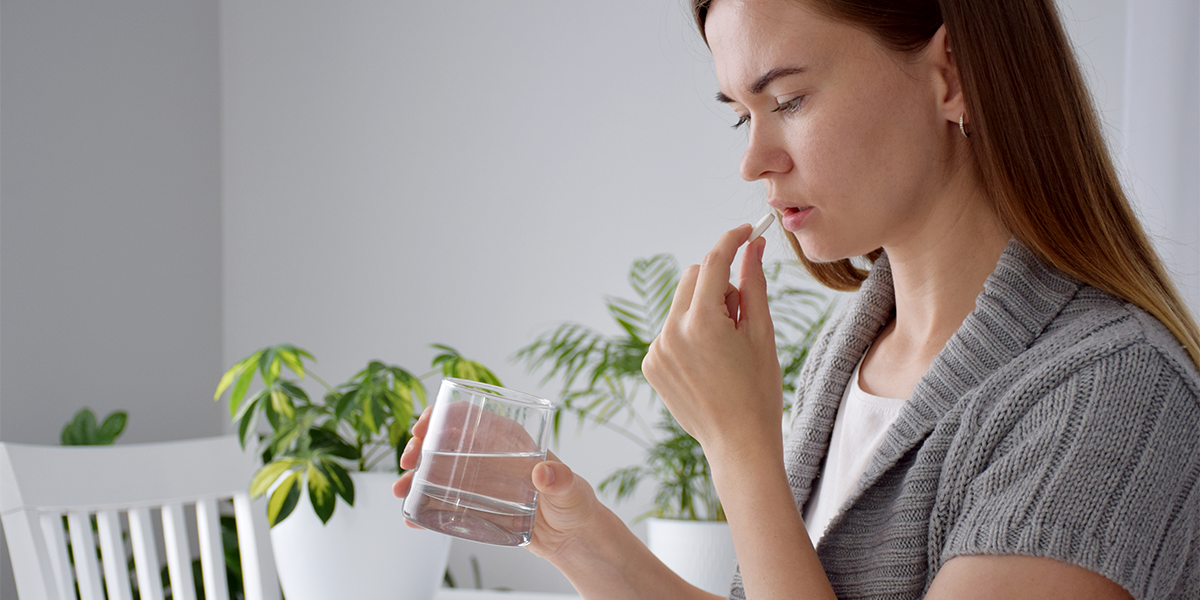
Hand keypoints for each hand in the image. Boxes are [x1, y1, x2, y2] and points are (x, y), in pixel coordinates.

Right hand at [394, 406, 603, 561]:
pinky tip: (411, 518)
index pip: (471, 415)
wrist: (573, 539)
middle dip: (421, 446)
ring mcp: (480, 481)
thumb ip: (561, 480)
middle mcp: (490, 456)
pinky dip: (425, 509)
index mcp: (509, 439)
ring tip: (399, 491)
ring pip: (440, 471)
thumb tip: (544, 472)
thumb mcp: (570, 490)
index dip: (442, 415)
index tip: (423, 428)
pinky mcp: (476, 506)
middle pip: (447, 440)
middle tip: (408, 461)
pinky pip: (444, 503)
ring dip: (415, 476)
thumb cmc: (575, 505)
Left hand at [641, 224, 782, 454]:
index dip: (731, 240)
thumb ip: (754, 284)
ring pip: (681, 304)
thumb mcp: (761, 333)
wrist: (738, 443)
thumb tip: (752, 246)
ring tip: (726, 346)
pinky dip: (689, 333)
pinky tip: (709, 363)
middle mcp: (671, 332)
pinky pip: (671, 330)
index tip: (746, 231)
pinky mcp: (651, 365)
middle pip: (693, 277)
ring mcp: (657, 350)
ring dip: (704, 309)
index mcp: (703, 323)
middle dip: (719, 282)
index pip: (714, 262)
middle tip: (743, 312)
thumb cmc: (758, 390)